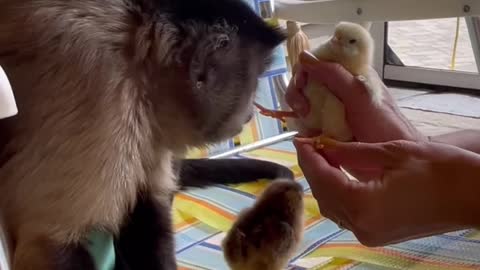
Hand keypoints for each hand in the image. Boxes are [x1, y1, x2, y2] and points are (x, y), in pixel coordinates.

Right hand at [285, 51, 423, 142]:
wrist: (393, 165)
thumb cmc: (383, 127)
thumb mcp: (359, 96)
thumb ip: (334, 74)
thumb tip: (304, 57)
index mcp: (351, 74)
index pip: (319, 61)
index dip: (306, 68)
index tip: (302, 82)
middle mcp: (339, 88)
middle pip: (307, 80)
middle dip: (299, 91)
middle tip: (302, 108)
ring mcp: (332, 108)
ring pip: (305, 100)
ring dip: (299, 108)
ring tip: (305, 119)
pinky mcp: (326, 128)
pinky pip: (307, 120)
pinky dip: (302, 123)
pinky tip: (306, 130)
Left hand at [294, 138, 479, 246]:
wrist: (474, 195)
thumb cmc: (440, 170)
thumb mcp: (390, 153)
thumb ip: (350, 152)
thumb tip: (322, 144)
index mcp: (363, 206)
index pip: (322, 178)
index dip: (308, 157)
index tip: (299, 138)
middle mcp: (361, 226)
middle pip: (323, 195)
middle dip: (312, 168)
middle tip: (308, 144)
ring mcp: (369, 234)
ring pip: (332, 206)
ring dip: (323, 181)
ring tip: (320, 155)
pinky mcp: (378, 234)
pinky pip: (346, 213)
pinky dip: (337, 193)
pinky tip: (337, 174)